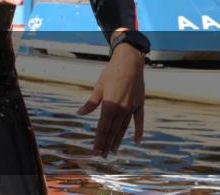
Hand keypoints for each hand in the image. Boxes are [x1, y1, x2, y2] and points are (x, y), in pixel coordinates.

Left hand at [77, 41, 145, 156]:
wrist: (129, 63)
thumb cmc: (111, 73)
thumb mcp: (98, 87)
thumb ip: (91, 103)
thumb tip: (80, 113)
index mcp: (109, 105)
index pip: (102, 127)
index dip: (98, 140)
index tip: (95, 150)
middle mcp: (121, 109)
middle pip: (113, 131)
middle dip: (106, 144)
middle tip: (103, 156)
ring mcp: (131, 108)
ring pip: (124, 128)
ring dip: (118, 140)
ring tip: (113, 151)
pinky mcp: (139, 105)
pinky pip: (138, 121)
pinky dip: (138, 131)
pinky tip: (137, 141)